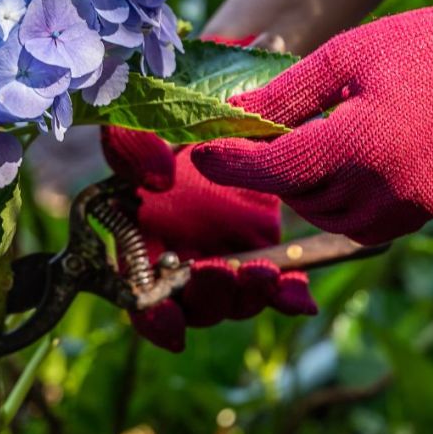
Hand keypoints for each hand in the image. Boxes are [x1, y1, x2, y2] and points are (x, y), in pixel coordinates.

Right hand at [100, 127, 315, 351]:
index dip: (153, 316)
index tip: (171, 323)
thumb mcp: (142, 121)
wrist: (226, 110)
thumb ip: (132, 143)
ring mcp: (223, 255)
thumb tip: (157, 178)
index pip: (140, 295)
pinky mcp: (261, 246)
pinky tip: (300, 296)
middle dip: (209, 297)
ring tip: (264, 274)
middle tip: (222, 272)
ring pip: (236, 300)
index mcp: (140, 237)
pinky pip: (277, 285)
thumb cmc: (170, 119)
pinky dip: (288, 295)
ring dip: (248, 295)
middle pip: (193, 305)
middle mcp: (181, 256)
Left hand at [193, 0, 432, 243]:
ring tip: (311, 146)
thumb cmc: (416, 49)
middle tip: (263, 137)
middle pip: (298, 197)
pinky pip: (362, 224)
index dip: (232, 164)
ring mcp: (407, 204)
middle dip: (272, 171)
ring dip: (306, 190)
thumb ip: (285, 95)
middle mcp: (383, 184)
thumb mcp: (343, 58)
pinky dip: (342, 204)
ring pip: (328, 217)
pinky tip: (345, 167)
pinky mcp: (422, 212)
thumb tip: (232, 116)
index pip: (274, 169)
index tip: (202, 155)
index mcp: (359, 141)